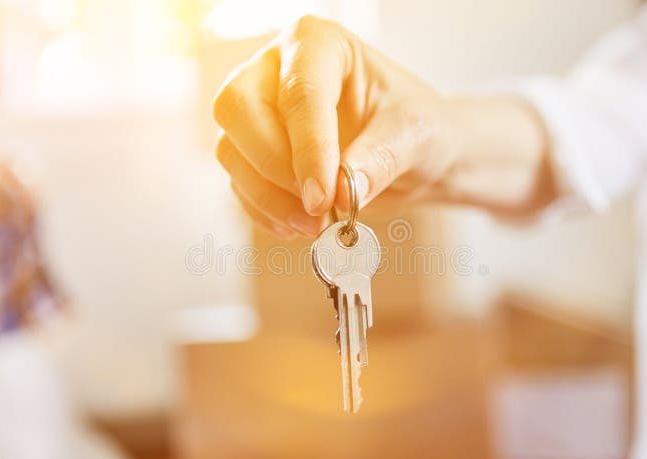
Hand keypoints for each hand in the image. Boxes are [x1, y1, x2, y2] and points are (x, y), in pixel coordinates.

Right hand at [213, 16, 455, 238]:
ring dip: (268, 197)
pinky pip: (239, 183)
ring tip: (315, 226)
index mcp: (318, 44)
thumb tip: (340, 192)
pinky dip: (264, 211)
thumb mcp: (415, 137)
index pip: (298, 91)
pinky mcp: (251, 152)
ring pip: (230, 150)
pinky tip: (299, 227)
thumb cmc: (415, 127)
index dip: (308, 147)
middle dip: (275, 167)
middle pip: (239, 109)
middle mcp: (275, 69)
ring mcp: (256, 110)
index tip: (324, 197)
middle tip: (317, 209)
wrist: (412, 152)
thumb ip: (380, 159)